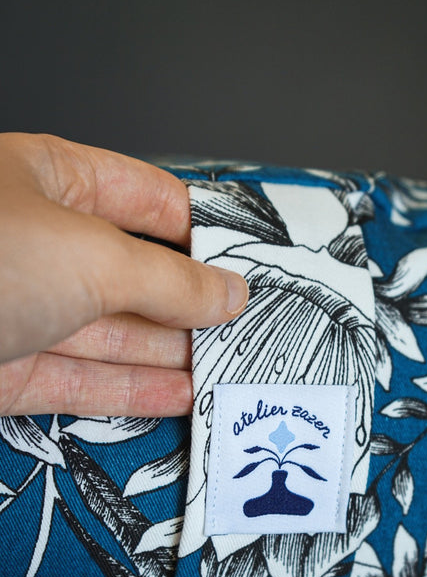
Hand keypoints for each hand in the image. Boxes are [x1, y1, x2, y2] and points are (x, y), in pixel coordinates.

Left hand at [0, 133, 247, 416]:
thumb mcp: (93, 257)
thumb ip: (171, 280)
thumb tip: (230, 292)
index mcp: (52, 179)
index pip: (148, 198)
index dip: (204, 229)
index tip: (253, 264)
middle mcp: (38, 242)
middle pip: (136, 272)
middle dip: (193, 303)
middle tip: (252, 329)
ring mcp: (23, 307)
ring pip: (113, 332)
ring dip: (172, 353)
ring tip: (230, 370)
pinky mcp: (8, 368)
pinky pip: (84, 378)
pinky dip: (134, 391)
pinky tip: (182, 396)